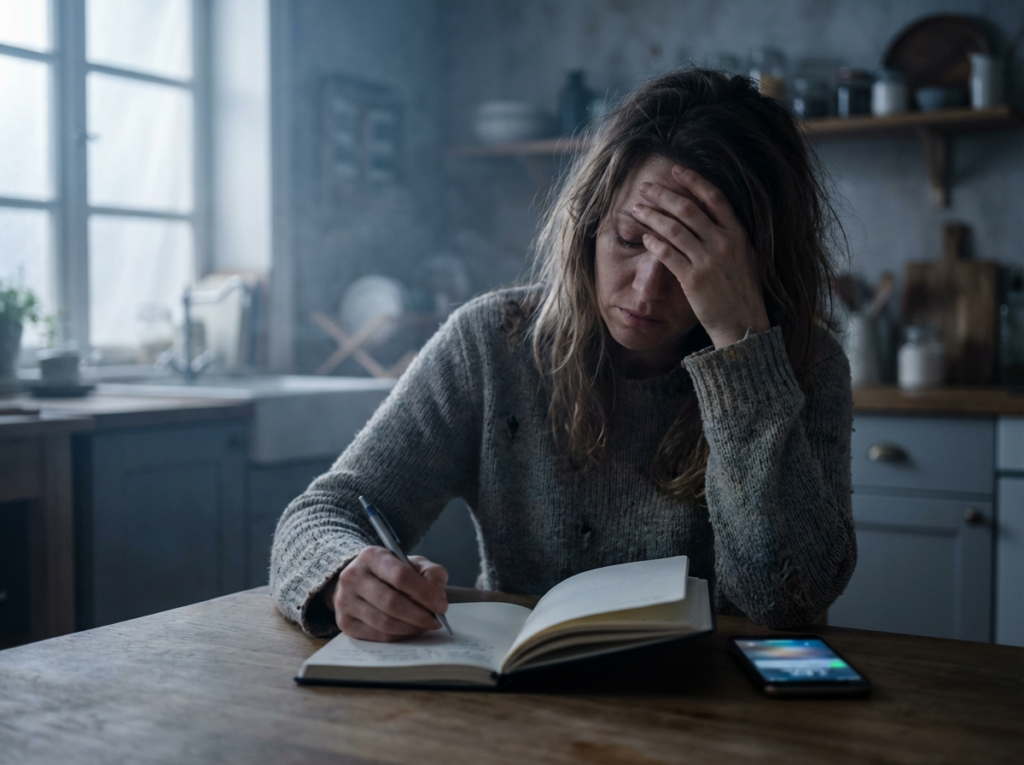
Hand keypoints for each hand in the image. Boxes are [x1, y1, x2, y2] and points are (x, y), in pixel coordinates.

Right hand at [323, 546, 448, 641]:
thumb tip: (439, 599)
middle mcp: (352, 577)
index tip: (441, 605)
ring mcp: (345, 601)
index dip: (425, 593)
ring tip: (425, 626)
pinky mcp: (345, 623)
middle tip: (435, 621)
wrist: (360, 580)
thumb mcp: (413, 564)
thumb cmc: (391, 572)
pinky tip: (409, 630)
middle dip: (419, 615)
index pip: (401, 576)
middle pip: (391, 602)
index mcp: (371, 556)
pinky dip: (398, 636)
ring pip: (384, 622)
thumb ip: (431, 575)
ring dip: (410, 628)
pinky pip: (377, 635)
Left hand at [631, 165, 769, 348]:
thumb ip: (730, 235)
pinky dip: (654, 243)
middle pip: (688, 209)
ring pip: (673, 229)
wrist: (743, 324)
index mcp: (739, 234)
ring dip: (652, 216)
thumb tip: (711, 214)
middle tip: (644, 187)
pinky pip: (667, 255)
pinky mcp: (693, 279)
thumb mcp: (746, 257)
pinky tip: (644, 237)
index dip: (694, 181)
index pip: (715, 197)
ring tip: (637, 209)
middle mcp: (724, 243)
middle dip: (662, 194)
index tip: (676, 170)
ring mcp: (708, 261)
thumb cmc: (742, 292)